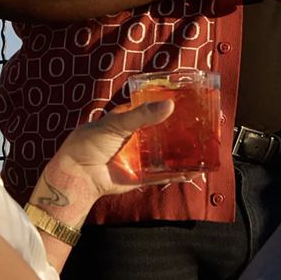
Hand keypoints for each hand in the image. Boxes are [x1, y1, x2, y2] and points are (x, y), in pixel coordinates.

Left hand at [33, 101, 196, 216]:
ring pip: (165, 155)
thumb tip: (170, 105)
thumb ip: (143, 115)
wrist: (78, 174)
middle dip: (179, 131)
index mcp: (129, 121)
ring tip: (203, 148)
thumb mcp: (117, 123)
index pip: (153, 110)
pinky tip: (192, 172)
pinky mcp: (140, 177)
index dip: (168, 107)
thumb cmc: (91, 142)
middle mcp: (136, 139)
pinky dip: (175, 175)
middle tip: (201, 126)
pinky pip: (161, 176)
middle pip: (162, 133)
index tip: (189, 103)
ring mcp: (139, 158)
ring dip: (181, 153)